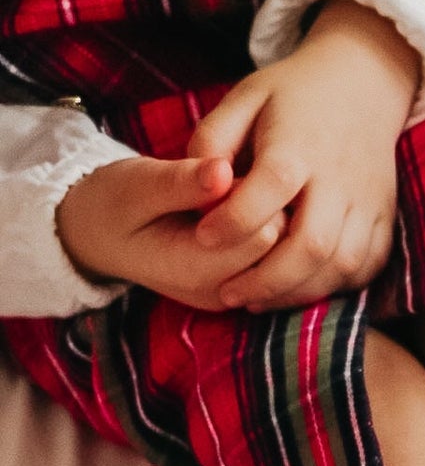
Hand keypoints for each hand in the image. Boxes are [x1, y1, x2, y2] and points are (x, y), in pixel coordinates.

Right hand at [55, 154, 288, 312]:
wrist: (99, 235)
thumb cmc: (113, 203)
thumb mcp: (136, 185)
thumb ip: (180, 182)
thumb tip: (223, 169)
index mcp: (197, 272)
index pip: (263, 235)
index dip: (255, 195)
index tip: (228, 171)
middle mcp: (224, 294)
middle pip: (281, 249)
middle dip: (269, 209)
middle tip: (238, 179)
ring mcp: (235, 296)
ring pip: (284, 257)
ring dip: (271, 220)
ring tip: (238, 195)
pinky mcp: (242, 288)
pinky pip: (276, 263)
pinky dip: (268, 234)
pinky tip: (245, 211)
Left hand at [189, 0, 420, 311]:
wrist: (364, 87)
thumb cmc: (292, 96)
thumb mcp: (243, 98)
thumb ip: (213, 140)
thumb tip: (197, 190)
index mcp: (300, 144)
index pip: (270, 188)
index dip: (235, 220)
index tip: (202, 236)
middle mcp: (340, 178)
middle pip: (312, 243)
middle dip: (268, 279)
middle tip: (228, 294)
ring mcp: (369, 204)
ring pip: (341, 265)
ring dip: (298, 292)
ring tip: (258, 300)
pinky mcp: (385, 222)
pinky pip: (364, 270)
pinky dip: (332, 289)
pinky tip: (298, 290)